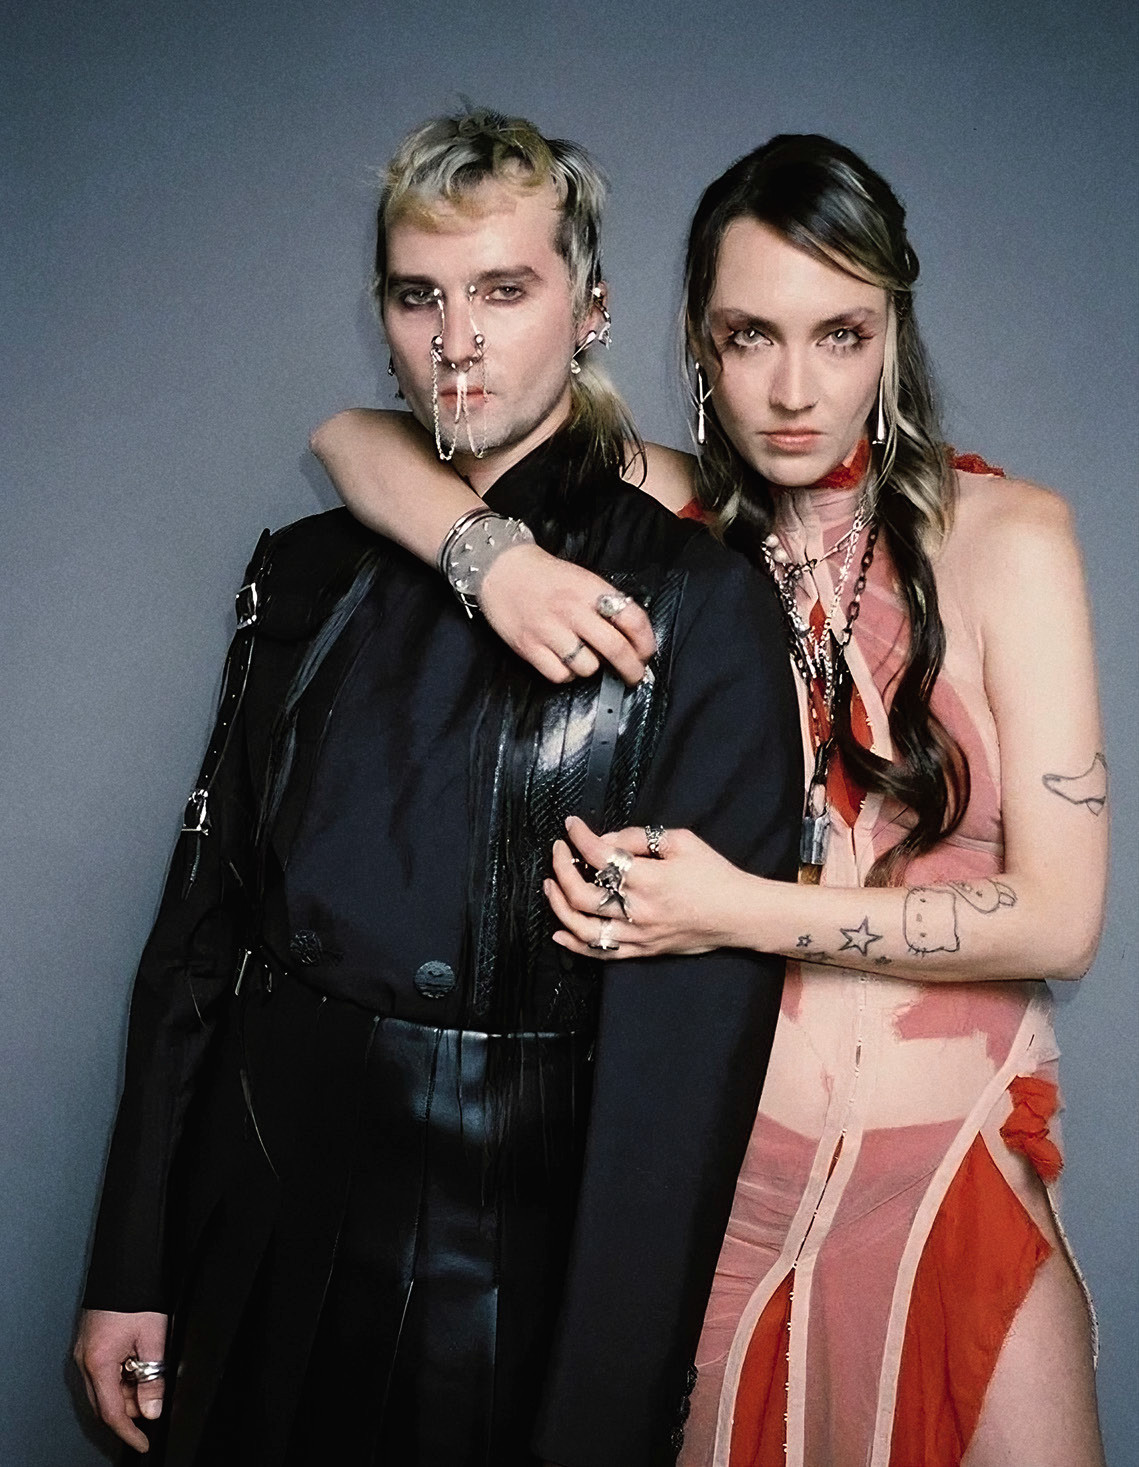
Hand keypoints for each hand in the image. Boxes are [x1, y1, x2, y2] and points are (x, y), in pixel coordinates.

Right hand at [74, 1308, 168, 1451]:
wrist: (125, 1266)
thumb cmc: (135, 1296)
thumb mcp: (153, 1338)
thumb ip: (153, 1377)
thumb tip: (152, 1409)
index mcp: (98, 1363)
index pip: (112, 1412)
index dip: (129, 1432)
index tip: (142, 1442)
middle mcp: (85, 1360)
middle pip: (106, 1402)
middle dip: (131, 1407)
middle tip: (155, 1399)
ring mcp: (85, 1352)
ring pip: (105, 1387)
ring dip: (127, 1389)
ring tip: (151, 1372)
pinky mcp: (90, 1344)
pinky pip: (103, 1371)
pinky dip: (121, 1374)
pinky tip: (138, 1362)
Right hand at [479, 544, 655, 685]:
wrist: (501, 568)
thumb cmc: (545, 576)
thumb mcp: (582, 578)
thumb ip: (605, 602)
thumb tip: (632, 635)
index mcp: (590, 589)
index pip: (632, 618)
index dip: (646, 641)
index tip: (647, 652)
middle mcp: (572, 610)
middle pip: (615, 648)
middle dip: (631, 669)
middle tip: (634, 675)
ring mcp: (549, 630)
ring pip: (588, 667)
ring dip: (592, 668)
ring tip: (586, 658)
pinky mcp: (529, 646)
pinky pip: (560, 675)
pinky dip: (566, 674)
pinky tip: (564, 662)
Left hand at [544, 816, 751, 957]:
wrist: (739, 915)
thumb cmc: (715, 875)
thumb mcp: (682, 842)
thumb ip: (640, 838)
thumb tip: (609, 839)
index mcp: (648, 878)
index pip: (599, 855)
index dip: (579, 837)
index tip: (571, 826)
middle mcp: (638, 909)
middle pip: (582, 894)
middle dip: (561, 870)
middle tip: (558, 852)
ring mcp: (638, 934)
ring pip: (583, 928)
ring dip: (559, 906)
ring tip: (550, 887)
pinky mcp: (642, 950)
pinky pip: (601, 953)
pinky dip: (575, 943)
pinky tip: (560, 931)